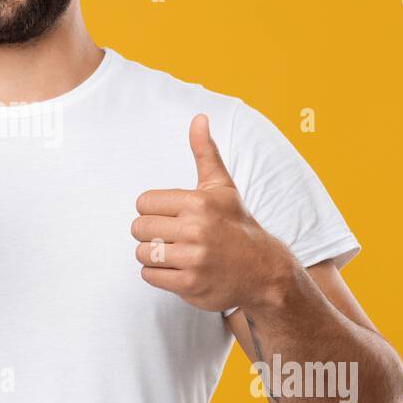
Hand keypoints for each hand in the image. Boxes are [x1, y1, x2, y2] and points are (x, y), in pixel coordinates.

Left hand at [131, 113, 288, 312]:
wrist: (263, 270)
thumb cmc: (236, 224)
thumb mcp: (222, 187)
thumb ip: (205, 152)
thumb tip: (199, 117)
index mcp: (198, 202)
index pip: (144, 203)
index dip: (154, 210)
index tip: (172, 216)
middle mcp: (196, 230)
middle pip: (139, 228)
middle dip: (150, 233)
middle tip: (172, 236)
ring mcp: (193, 259)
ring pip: (142, 253)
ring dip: (153, 255)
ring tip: (175, 253)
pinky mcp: (190, 284)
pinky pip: (149, 275)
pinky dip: (158, 274)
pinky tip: (178, 269)